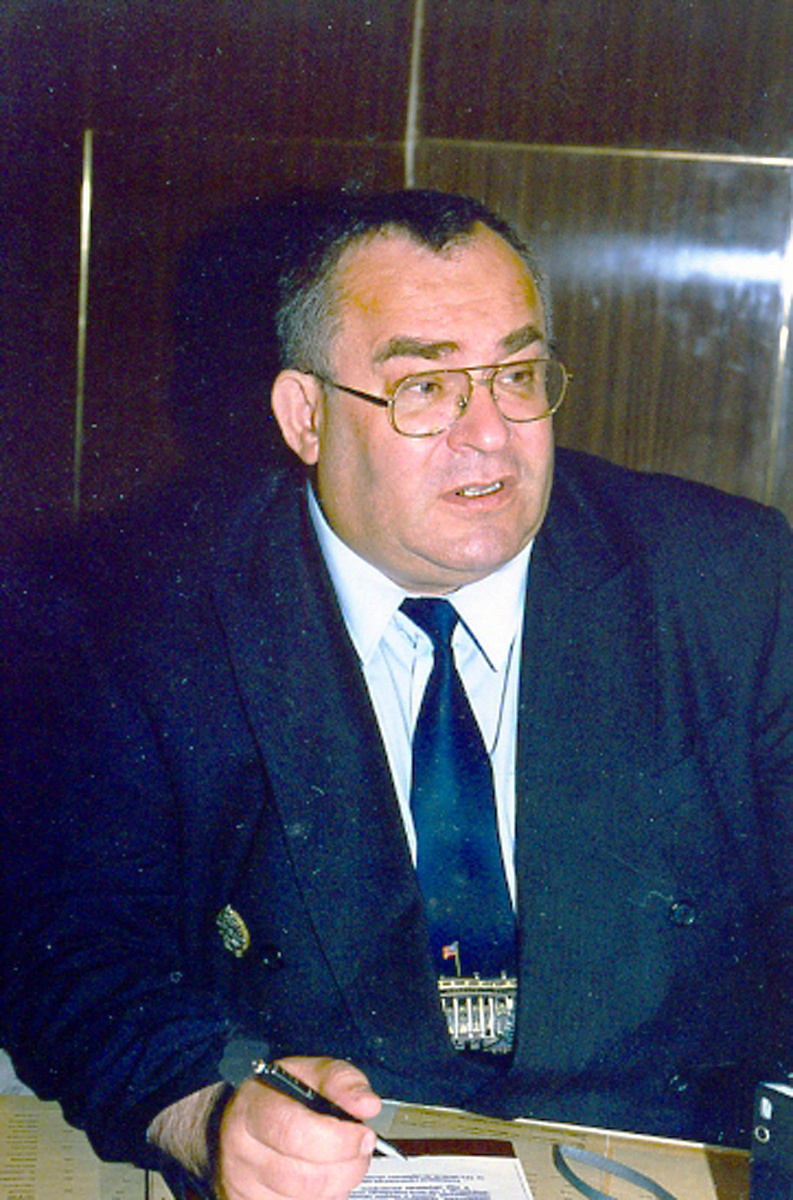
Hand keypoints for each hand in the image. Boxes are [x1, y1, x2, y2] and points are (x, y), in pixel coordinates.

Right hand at [216, 1056, 381, 1199]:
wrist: (240, 1120)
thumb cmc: (279, 1094)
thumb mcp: (310, 1072)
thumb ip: (343, 1081)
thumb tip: (367, 1105)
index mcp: (253, 1109)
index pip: (294, 1132)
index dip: (338, 1140)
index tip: (364, 1136)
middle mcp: (242, 1151)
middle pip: (303, 1178)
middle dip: (347, 1169)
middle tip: (361, 1151)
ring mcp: (242, 1185)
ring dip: (338, 1186)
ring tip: (342, 1163)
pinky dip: (323, 1199)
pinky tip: (322, 1178)